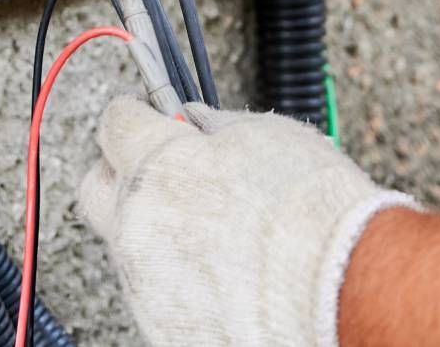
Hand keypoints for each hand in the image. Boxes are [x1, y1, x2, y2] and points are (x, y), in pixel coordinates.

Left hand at [77, 97, 413, 346]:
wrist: (344, 291)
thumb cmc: (312, 212)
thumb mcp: (264, 134)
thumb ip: (212, 126)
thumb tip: (195, 121)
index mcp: (154, 165)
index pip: (114, 122)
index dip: (136, 115)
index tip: (149, 116)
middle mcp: (135, 225)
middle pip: (96, 189)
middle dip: (121, 173)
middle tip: (161, 170)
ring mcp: (146, 283)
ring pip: (128, 246)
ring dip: (155, 231)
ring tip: (214, 233)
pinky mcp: (164, 327)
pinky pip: (156, 292)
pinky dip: (178, 280)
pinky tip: (222, 274)